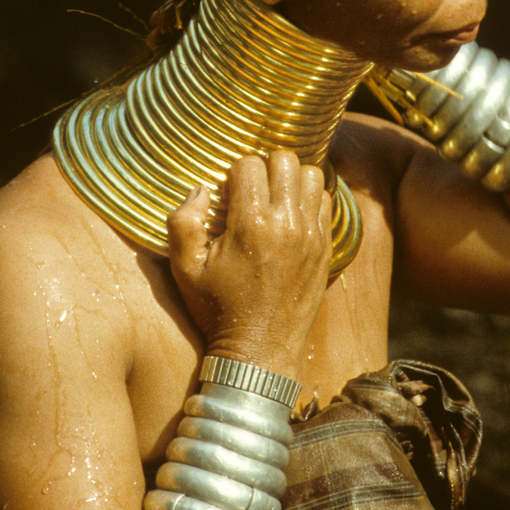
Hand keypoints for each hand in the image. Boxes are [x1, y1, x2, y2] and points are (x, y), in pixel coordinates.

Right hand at [165, 151, 333, 378]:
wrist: (259, 350)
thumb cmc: (217, 309)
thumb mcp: (184, 269)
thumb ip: (183, 222)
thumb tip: (200, 189)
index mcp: (251, 224)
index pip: (249, 165)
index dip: (234, 173)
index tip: (228, 194)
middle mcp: (287, 224)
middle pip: (285, 160)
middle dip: (265, 166)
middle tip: (253, 188)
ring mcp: (311, 235)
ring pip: (312, 175)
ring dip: (292, 178)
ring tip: (275, 197)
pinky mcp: (325, 248)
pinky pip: (326, 203)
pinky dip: (310, 199)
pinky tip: (292, 216)